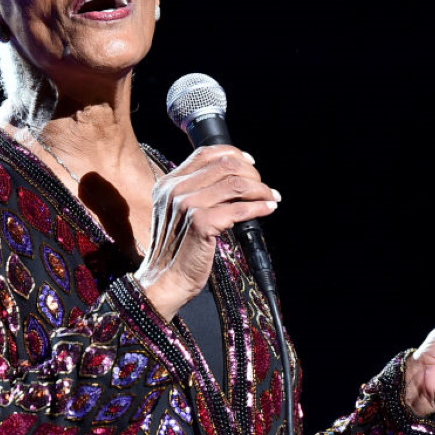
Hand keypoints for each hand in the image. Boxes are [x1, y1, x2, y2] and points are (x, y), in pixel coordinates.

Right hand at [134, 145, 278, 319]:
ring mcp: (187, 205)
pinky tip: (267, 209)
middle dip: (252, 174)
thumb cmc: (175, 251)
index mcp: (168, 183)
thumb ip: (195, 193)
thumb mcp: (176, 213)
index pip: (205, 153)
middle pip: (225, 165)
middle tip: (263, 187)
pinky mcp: (201, 222)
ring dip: (260, 189)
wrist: (164, 280)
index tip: (250, 164)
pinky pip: (240, 208)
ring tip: (270, 197)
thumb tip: (233, 180)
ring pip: (236, 183)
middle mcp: (176, 190)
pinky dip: (259, 207)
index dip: (233, 154)